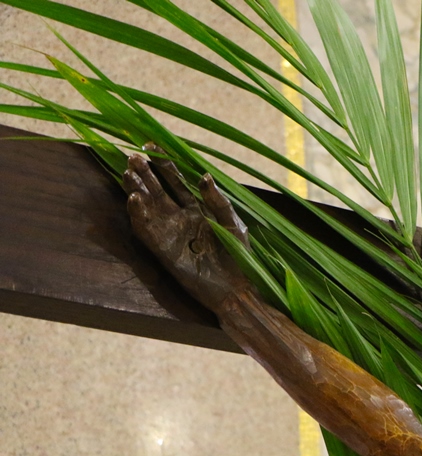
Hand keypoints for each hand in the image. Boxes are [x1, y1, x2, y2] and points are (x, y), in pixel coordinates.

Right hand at [124, 144, 251, 311]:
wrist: (236, 288)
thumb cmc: (239, 255)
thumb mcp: (233, 223)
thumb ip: (217, 201)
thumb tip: (204, 175)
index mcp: (197, 208)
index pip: (176, 181)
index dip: (164, 164)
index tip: (150, 146)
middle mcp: (179, 218)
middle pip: (157, 191)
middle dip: (145, 174)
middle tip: (131, 157)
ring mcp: (170, 233)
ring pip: (148, 208)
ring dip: (137, 191)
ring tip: (128, 173)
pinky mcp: (163, 250)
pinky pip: (147, 231)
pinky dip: (139, 215)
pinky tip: (134, 200)